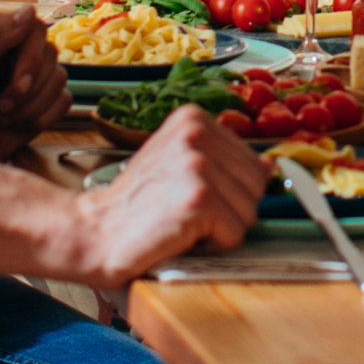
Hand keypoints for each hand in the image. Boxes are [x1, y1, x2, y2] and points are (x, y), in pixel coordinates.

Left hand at [0, 4, 70, 160]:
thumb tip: (30, 10)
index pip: (34, 28)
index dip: (31, 59)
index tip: (18, 86)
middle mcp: (17, 46)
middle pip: (51, 53)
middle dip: (28, 90)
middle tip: (0, 106)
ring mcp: (35, 72)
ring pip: (61, 79)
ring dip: (31, 108)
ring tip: (3, 115)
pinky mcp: (47, 96)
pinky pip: (64, 101)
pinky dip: (42, 118)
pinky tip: (18, 123)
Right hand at [70, 106, 267, 286]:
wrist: (93, 231)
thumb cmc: (136, 205)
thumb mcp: (180, 165)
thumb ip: (223, 161)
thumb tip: (270, 166)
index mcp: (193, 118)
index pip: (253, 162)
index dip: (228, 190)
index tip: (190, 194)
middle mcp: (197, 133)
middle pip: (256, 186)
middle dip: (229, 210)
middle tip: (185, 212)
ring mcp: (198, 165)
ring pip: (249, 213)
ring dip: (219, 230)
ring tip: (181, 222)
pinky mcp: (199, 199)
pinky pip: (235, 234)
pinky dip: (211, 246)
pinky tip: (180, 235)